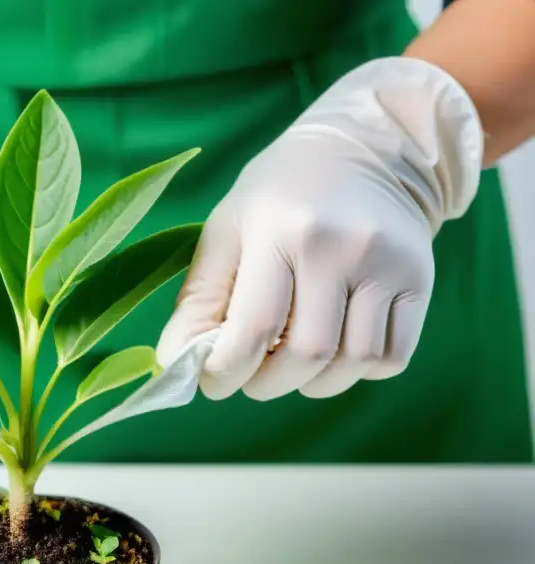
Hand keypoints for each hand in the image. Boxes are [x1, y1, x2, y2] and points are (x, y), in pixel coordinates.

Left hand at [158, 57, 482, 400]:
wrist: (369, 147)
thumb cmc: (280, 196)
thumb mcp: (228, 230)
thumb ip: (199, 298)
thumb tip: (175, 365)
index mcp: (278, 229)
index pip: (253, 328)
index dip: (227, 372)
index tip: (214, 381)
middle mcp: (337, 245)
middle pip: (305, 356)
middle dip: (267, 384)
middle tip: (253, 377)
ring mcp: (386, 263)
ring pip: (352, 364)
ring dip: (314, 384)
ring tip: (292, 365)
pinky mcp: (420, 279)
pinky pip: (391, 357)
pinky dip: (358, 372)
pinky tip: (336, 351)